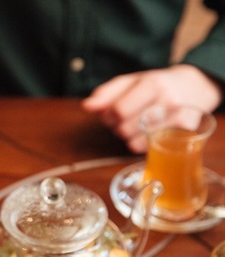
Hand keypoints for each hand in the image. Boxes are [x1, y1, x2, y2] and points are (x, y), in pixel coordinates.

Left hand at [82, 64, 222, 152]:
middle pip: (124, 128)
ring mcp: (178, 119)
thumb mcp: (131, 82)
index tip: (111, 114)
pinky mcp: (184, 134)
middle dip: (117, 127)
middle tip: (124, 120)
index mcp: (152, 84)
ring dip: (127, 137)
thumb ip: (106, 93)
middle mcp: (168, 101)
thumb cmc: (156, 85)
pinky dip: (140, 144)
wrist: (196, 87)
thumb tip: (86, 106)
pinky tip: (146, 133)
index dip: (108, 116)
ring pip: (134, 141)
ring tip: (135, 126)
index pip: (118, 110)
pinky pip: (148, 148)